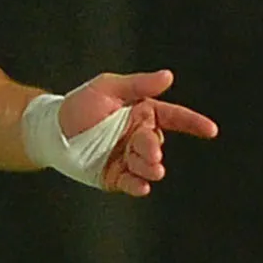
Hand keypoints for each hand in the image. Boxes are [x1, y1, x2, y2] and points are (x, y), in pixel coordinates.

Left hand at [61, 68, 216, 196]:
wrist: (52, 132)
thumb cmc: (79, 106)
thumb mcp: (107, 88)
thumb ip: (138, 84)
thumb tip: (169, 76)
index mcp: (142, 114)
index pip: (174, 117)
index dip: (193, 123)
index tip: (211, 130)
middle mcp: (139, 137)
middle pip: (157, 143)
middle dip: (156, 148)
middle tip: (151, 152)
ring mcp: (128, 159)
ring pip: (148, 166)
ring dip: (151, 168)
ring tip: (151, 169)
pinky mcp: (116, 177)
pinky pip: (132, 182)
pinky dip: (139, 185)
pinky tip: (142, 186)